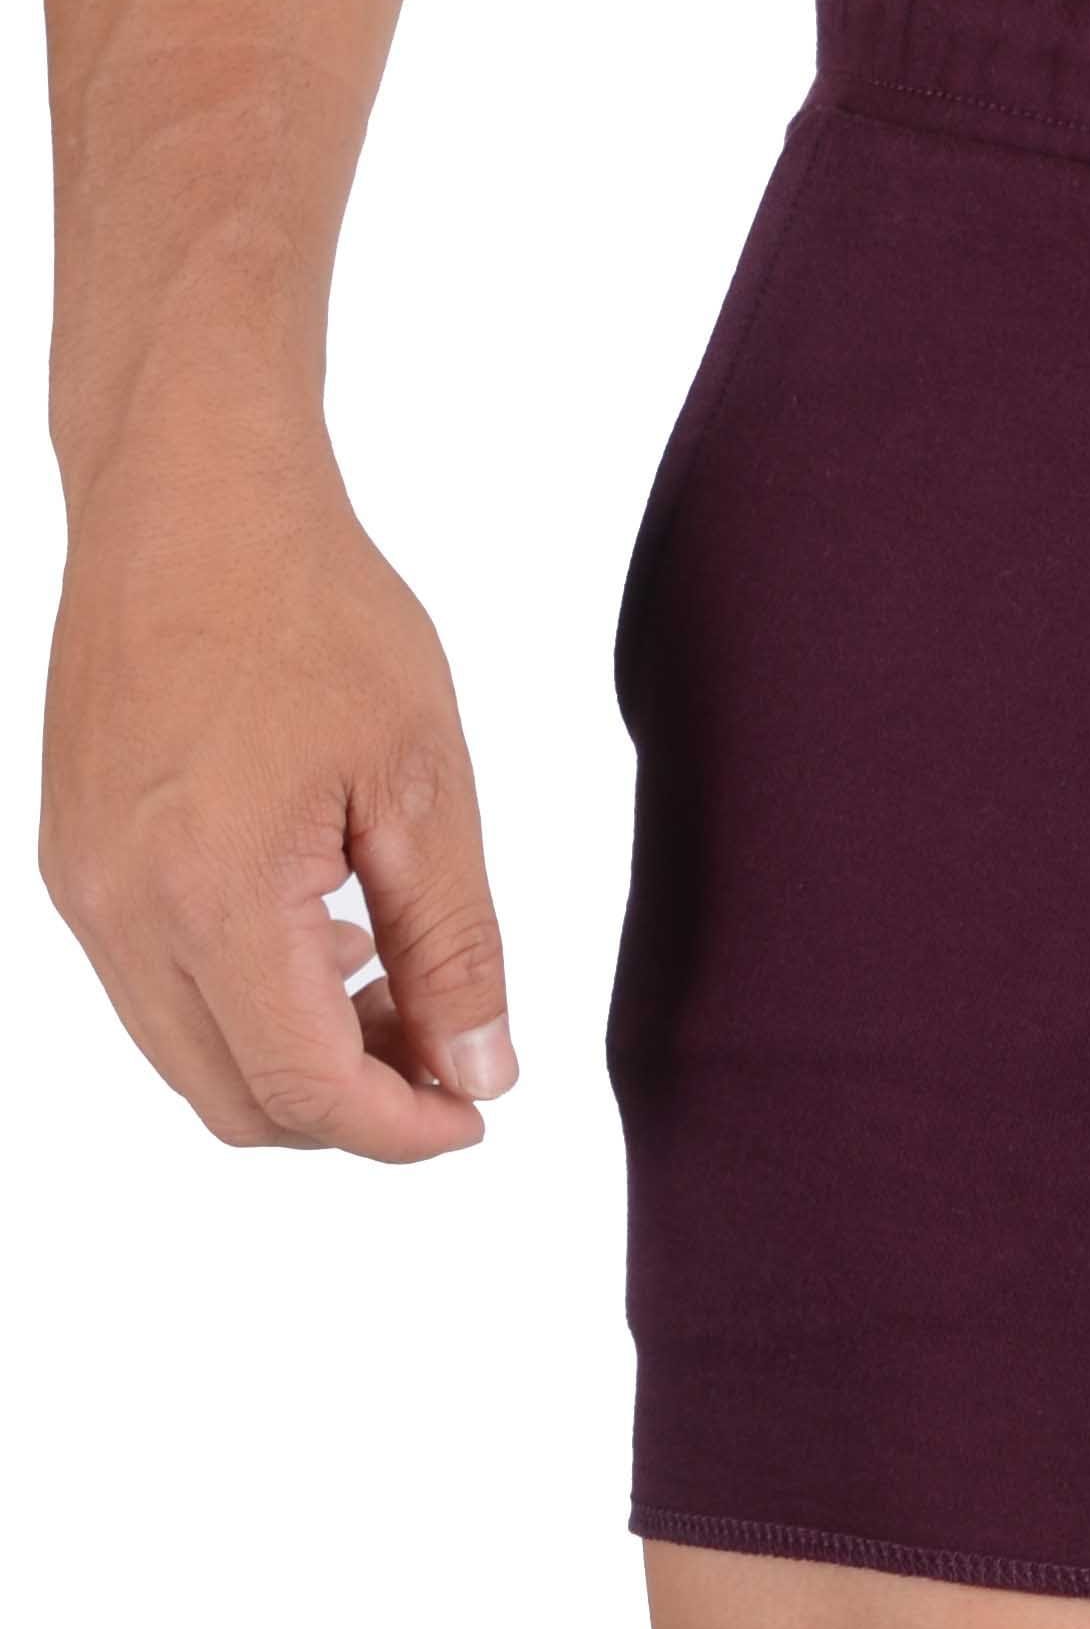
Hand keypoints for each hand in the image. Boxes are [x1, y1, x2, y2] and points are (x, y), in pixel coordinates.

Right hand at [44, 431, 514, 1159]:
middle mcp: (120, 912)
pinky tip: (324, 937)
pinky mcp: (71, 859)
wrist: (189, 498)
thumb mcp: (425, 785)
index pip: (307, 1091)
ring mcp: (81, 889)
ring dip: (297, 1061)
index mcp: (210, 897)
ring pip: (190, 1056)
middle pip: (238, 1102)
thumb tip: (479, 1076)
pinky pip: (154, 989)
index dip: (403, 1130)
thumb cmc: (312, 611)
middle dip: (352, 1110)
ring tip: (397, 991)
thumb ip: (454, 948)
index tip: (477, 1112)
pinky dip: (243, 1004)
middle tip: (449, 1059)